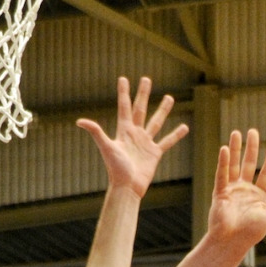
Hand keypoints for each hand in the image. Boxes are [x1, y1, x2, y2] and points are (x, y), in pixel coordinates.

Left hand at [77, 76, 188, 198]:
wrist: (127, 188)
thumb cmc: (115, 169)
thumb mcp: (106, 148)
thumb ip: (96, 132)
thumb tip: (80, 121)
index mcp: (123, 130)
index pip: (124, 107)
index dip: (124, 93)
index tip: (123, 78)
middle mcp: (135, 134)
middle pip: (140, 109)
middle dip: (143, 94)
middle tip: (146, 79)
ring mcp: (146, 143)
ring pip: (156, 122)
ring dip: (163, 110)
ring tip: (170, 97)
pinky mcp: (155, 153)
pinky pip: (167, 142)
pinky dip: (175, 135)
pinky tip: (184, 127)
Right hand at [207, 129, 265, 249]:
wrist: (231, 243)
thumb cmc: (250, 234)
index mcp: (259, 196)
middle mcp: (245, 190)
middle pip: (249, 164)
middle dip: (251, 148)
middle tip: (253, 131)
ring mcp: (232, 190)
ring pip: (234, 165)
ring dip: (235, 149)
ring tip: (236, 132)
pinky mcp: (220, 193)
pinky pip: (222, 174)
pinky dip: (223, 162)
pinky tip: (224, 149)